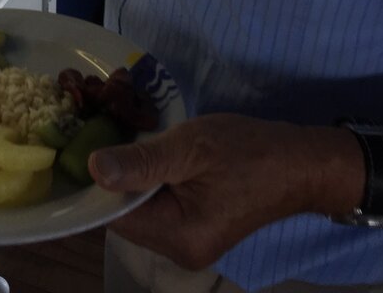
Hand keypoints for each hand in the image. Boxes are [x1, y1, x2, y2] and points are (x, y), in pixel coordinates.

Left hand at [88, 114, 364, 270]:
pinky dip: (151, 181)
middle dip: (116, 177)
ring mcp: (188, 242)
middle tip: (109, 131)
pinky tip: (151, 153)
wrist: (298, 161)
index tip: (85, 143)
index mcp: (178, 237)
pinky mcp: (196, 228)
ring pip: (140, 209)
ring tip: (129, 137)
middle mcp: (179, 250)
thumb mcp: (190, 147)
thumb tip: (94, 170)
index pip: (115, 215)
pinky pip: (158, 206)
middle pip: (126, 214)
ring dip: (134, 176)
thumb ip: (143, 162)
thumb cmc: (247, 151)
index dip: (98, 182)